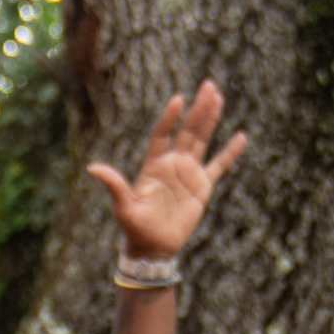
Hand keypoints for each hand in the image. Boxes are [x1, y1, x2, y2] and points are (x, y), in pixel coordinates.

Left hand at [88, 79, 249, 260]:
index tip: (178, 100)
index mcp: (154, 165)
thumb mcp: (123, 206)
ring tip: (218, 98)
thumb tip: (92, 168)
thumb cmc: (135, 228)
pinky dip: (230, 152)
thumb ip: (114, 185)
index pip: (162, 134)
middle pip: (188, 131)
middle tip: (209, 86)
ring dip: (210, 120)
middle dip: (198, 109)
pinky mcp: (202, 187)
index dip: (170, 118)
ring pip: (203, 140)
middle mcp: (172, 164)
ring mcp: (189, 173)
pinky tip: (241, 136)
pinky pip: (220, 166)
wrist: (153, 248)